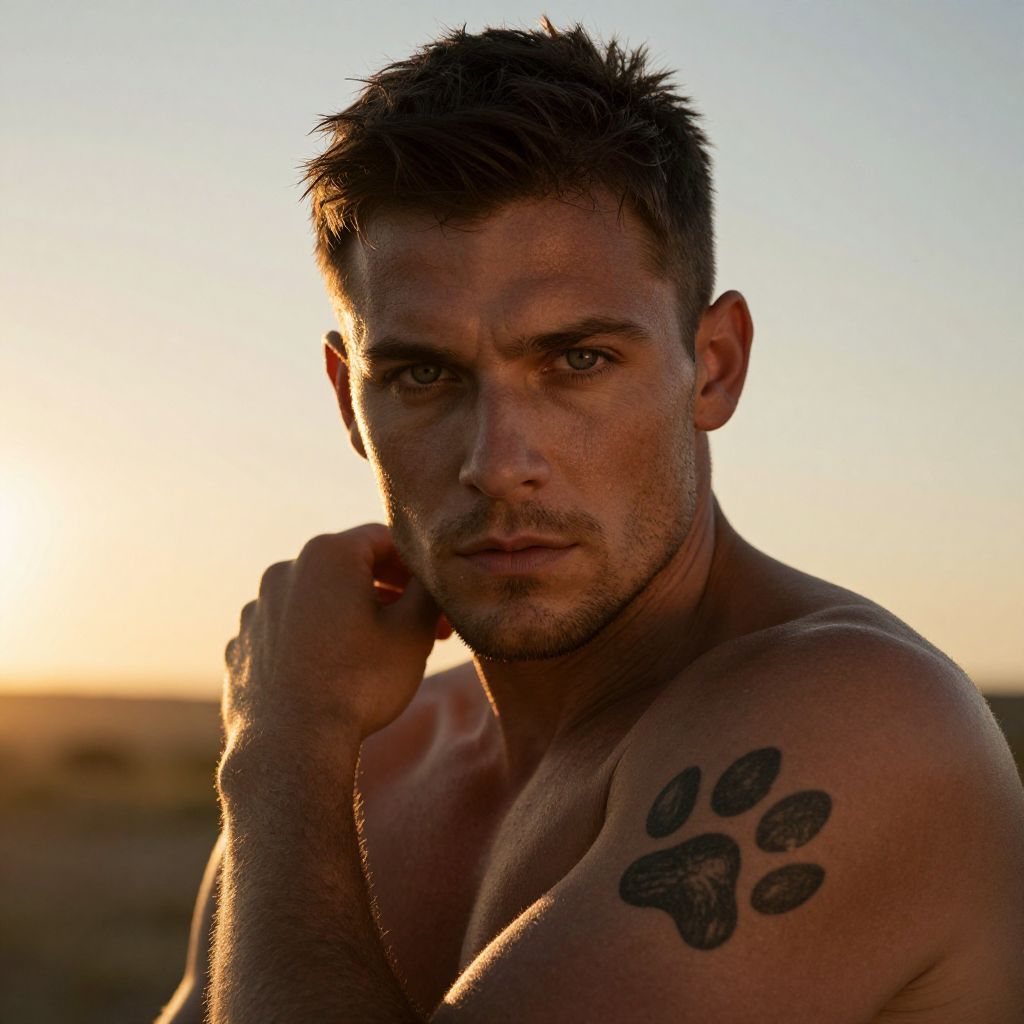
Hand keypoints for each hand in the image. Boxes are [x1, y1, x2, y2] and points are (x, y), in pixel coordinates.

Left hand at [221, 524, 450, 760]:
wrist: (291, 748)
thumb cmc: (359, 684)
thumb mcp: (413, 631)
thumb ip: (428, 589)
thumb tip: (433, 574)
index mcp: (327, 554)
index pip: (384, 539)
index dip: (417, 566)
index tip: (437, 596)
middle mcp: (284, 571)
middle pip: (349, 568)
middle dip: (389, 593)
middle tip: (424, 628)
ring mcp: (256, 609)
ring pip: (316, 601)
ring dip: (351, 616)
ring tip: (380, 653)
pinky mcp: (243, 645)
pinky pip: (288, 632)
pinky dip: (314, 642)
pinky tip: (335, 672)